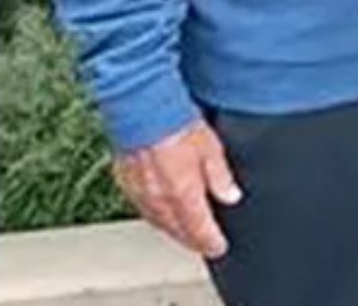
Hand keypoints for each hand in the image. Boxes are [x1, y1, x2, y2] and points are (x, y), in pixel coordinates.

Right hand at [112, 118, 242, 258]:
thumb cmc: (176, 123)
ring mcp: (140, 193)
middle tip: (204, 245)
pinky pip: (143, 209)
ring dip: (174, 231)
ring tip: (185, 234)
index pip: (199, 229)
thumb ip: (221, 177)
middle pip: (177, 231)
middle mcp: (159, 199)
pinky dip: (156, 216)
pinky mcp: (126, 183)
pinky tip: (162, 213)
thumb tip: (230, 196)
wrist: (142, 109)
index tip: (219, 247)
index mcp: (182, 193)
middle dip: (192, 241)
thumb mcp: (211, 149)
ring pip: (159, 223)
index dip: (210, 242)